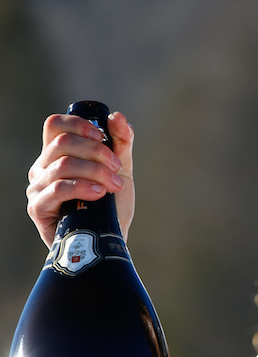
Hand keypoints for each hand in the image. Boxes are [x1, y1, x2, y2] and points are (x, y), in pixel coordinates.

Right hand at [26, 111, 134, 246]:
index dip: (79, 124)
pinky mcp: (38, 208)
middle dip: (98, 152)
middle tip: (117, 169)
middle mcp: (43, 167)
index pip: (55, 125)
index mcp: (57, 154)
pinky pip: (57, 188)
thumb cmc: (111, 205)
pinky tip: (99, 193)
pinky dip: (82, 187)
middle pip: (63, 143)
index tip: (102, 136)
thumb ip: (121, 143)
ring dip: (96, 172)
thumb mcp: (120, 170)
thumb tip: (117, 117)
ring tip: (114, 185)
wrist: (109, 239)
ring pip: (63, 164)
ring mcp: (37, 187)